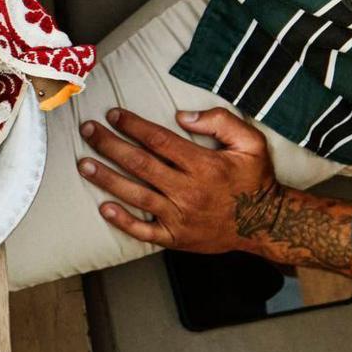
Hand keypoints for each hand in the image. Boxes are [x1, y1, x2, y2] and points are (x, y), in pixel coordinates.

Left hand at [77, 107, 351, 272]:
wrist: (267, 224)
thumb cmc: (256, 180)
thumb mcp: (251, 142)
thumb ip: (220, 122)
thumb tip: (183, 116)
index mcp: (203, 165)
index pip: (159, 140)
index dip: (133, 125)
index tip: (113, 114)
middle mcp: (187, 190)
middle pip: (140, 164)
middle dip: (109, 145)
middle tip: (87, 131)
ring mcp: (179, 216)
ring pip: (135, 194)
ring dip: (106, 178)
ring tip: (84, 164)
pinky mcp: (176, 237)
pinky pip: (144, 230)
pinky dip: (122, 220)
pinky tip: (104, 208)